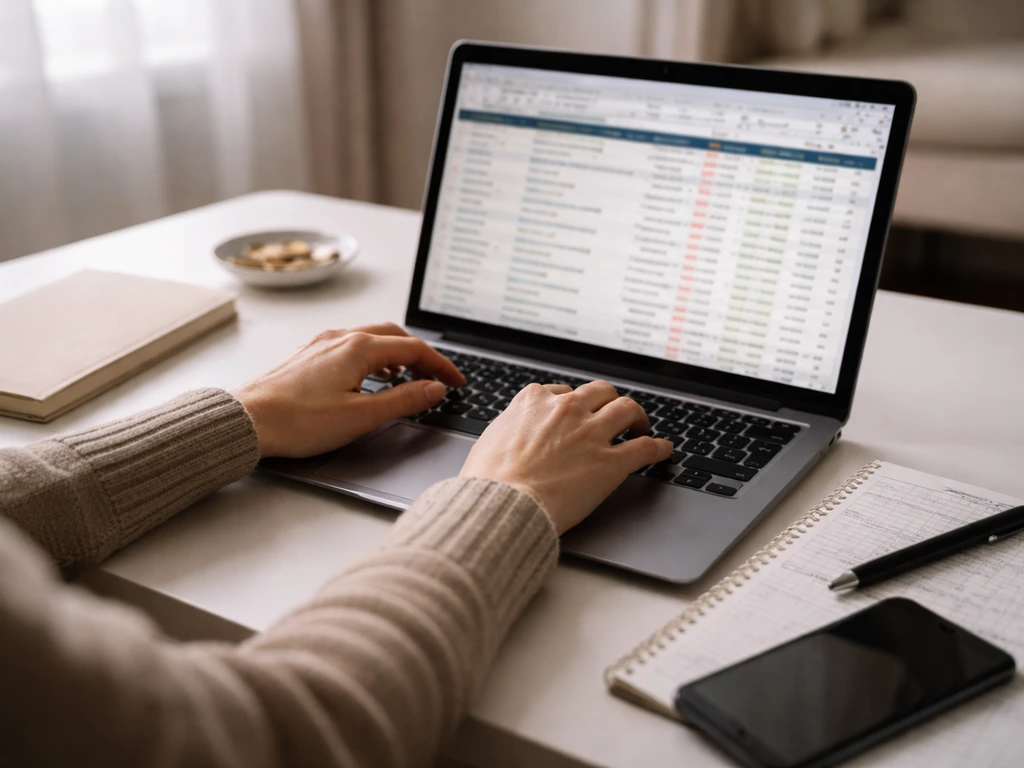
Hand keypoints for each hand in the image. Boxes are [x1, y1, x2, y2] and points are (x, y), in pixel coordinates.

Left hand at [233, 323, 464, 457]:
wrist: (247, 420)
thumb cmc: (298, 421)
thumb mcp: (362, 416)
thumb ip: (404, 400)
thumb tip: (434, 389)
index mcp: (359, 348)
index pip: (415, 349)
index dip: (441, 366)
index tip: (456, 382)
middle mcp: (341, 338)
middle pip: (395, 337)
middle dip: (421, 356)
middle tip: (437, 378)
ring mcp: (322, 343)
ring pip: (372, 339)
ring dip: (396, 354)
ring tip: (408, 377)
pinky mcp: (308, 354)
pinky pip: (351, 346)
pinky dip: (372, 357)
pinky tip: (369, 377)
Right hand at [459, 381, 672, 533]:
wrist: (501, 503)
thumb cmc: (488, 480)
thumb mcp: (490, 439)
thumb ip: (511, 428)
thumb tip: (514, 434)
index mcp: (534, 401)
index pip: (563, 392)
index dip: (574, 403)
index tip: (578, 412)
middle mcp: (566, 410)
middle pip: (601, 392)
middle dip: (610, 401)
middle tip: (615, 413)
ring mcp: (590, 434)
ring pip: (627, 409)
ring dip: (638, 417)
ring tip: (641, 426)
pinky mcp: (610, 463)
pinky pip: (645, 447)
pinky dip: (659, 447)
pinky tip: (664, 450)